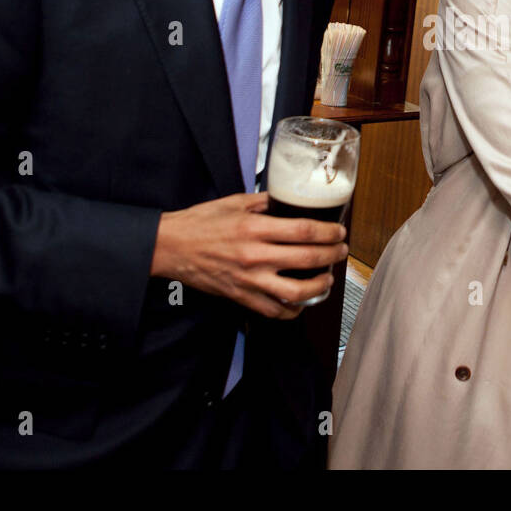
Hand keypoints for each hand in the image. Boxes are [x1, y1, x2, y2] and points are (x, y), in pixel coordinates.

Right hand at [151, 192, 348, 319]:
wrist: (170, 247)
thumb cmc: (200, 223)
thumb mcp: (235, 202)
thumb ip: (266, 202)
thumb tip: (291, 199)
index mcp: (254, 229)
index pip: (303, 231)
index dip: (327, 232)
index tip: (338, 232)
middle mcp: (254, 256)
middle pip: (306, 259)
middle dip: (331, 255)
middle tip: (340, 251)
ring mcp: (248, 280)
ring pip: (294, 292)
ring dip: (318, 286)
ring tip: (327, 278)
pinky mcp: (240, 297)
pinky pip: (273, 310)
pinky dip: (292, 309)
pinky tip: (302, 301)